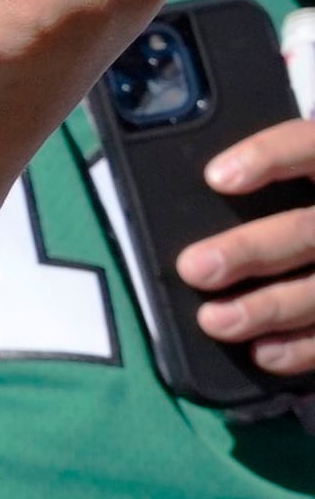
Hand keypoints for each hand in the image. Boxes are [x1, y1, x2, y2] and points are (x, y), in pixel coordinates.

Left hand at [175, 112, 314, 381]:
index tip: (215, 178)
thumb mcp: (296, 174)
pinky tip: (263, 353)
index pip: (310, 145)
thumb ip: (268, 176)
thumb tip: (198, 189)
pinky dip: (304, 347)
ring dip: (269, 308)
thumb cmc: (301, 198)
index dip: (268, 157)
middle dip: (250, 250)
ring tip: (214, 320)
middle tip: (194, 268)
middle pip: (309, 228)